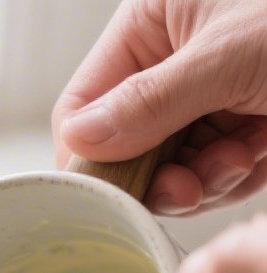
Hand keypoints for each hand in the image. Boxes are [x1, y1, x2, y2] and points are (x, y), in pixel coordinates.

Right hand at [52, 0, 266, 214]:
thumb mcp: (226, 56)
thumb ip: (149, 102)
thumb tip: (82, 140)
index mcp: (152, 22)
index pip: (85, 103)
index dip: (92, 154)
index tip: (115, 193)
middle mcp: (173, 59)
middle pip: (129, 147)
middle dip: (162, 174)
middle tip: (188, 188)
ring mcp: (209, 95)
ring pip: (174, 169)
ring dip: (205, 179)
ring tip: (241, 156)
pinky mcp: (243, 124)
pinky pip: (215, 174)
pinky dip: (236, 175)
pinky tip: (259, 151)